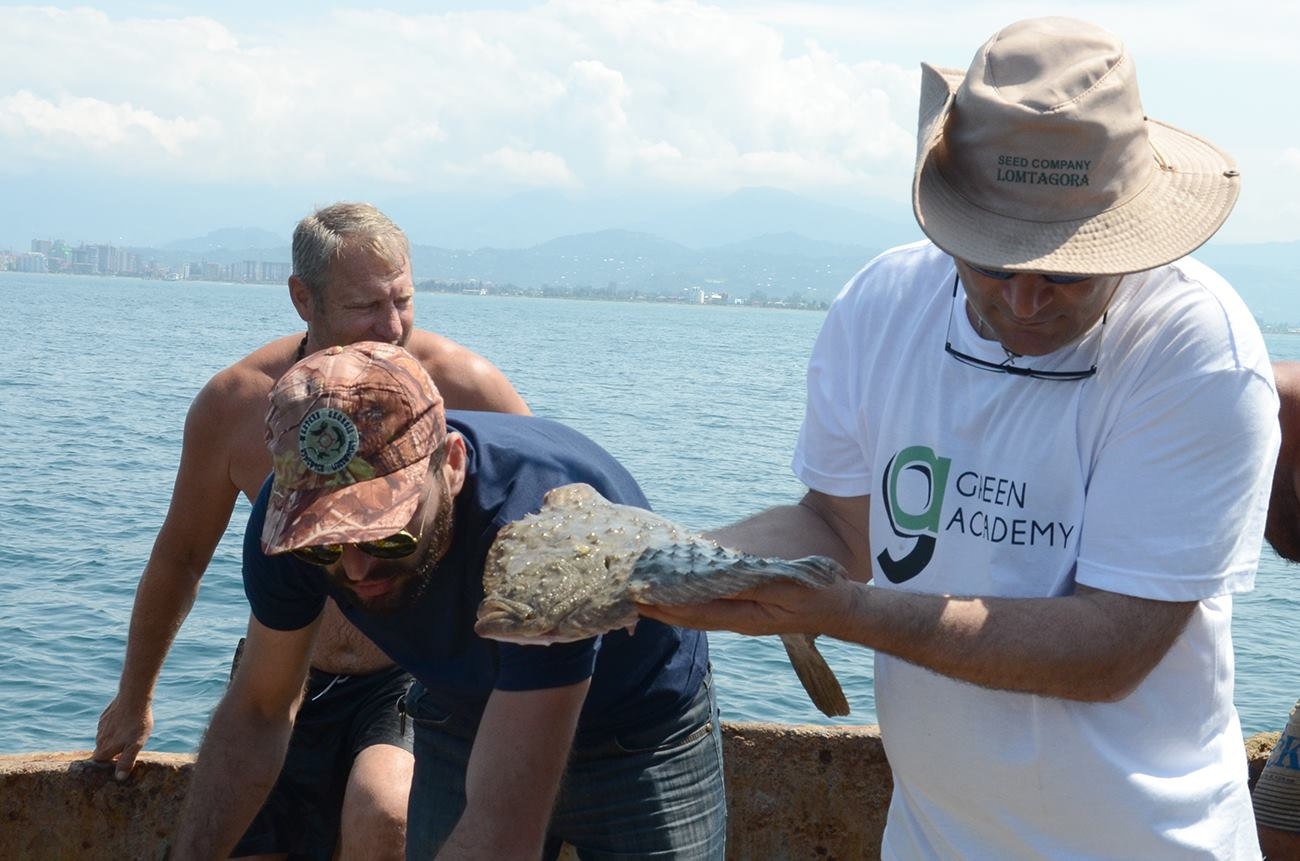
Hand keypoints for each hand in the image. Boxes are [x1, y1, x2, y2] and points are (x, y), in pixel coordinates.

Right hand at [92, 695, 152, 780]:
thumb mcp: (135, 745)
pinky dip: (114, 729)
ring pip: (104, 738)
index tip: (115, 764)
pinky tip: (125, 725)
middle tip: (124, 751)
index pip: (99, 763)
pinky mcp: (105, 717)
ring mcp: (101, 727)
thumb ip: (126, 761)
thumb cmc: (137, 723)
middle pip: (102, 751)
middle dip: (111, 753)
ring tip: (128, 738)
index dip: (106, 765)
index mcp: (105, 748)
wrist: (133, 698)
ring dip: (113, 740)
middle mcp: (100, 738)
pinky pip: (107, 727)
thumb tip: (119, 778)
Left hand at [638, 572, 857, 638]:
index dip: (665, 603)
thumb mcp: (789, 587)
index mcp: (743, 617)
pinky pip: (707, 604)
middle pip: (687, 614)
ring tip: (639, 592)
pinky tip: (674, 588)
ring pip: (694, 611)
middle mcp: (735, 619)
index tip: (639, 593)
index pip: (694, 612)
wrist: (842, 608)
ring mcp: (739, 615)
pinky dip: (686, 596)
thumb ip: (753, 583)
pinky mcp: (744, 607)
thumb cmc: (819, 595)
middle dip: (657, 605)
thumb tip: (715, 577)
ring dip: (667, 602)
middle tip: (625, 593)